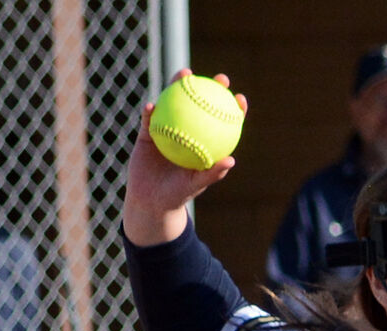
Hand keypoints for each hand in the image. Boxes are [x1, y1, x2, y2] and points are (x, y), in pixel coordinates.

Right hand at [122, 69, 247, 245]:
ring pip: (174, 102)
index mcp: (202, 142)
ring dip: (178, 85)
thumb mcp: (196, 185)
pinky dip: (150, 111)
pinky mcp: (147, 132)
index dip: (232, 109)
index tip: (239, 98)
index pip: (221, 122)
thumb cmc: (177, 195)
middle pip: (200, 104)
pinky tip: (151, 105)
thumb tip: (231, 160)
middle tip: (219, 78)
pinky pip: (149, 118)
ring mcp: (167, 128)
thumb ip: (212, 173)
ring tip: (184, 74)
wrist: (151, 200)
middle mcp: (187, 131)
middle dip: (211, 87)